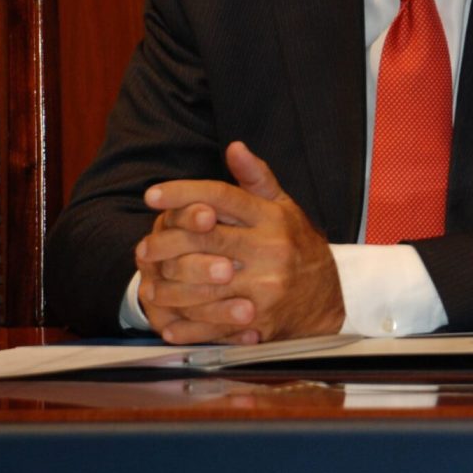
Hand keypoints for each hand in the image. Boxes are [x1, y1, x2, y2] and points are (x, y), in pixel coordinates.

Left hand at [136, 142, 344, 342]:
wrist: (330, 297)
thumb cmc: (297, 246)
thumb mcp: (283, 207)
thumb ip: (256, 178)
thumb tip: (234, 146)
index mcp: (273, 218)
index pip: (222, 196)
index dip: (184, 193)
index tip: (152, 196)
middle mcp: (272, 249)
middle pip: (206, 239)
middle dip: (166, 242)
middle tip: (143, 248)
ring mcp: (267, 287)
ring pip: (203, 285)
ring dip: (169, 287)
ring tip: (149, 285)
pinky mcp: (262, 319)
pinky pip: (215, 323)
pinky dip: (188, 326)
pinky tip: (168, 322)